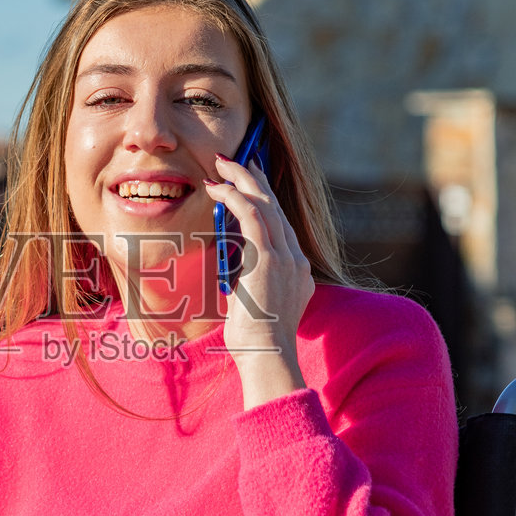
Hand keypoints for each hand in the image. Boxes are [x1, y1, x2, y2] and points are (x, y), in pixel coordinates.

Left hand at [204, 155, 314, 408]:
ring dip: (242, 179)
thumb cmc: (257, 343)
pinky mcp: (269, 257)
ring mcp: (286, 256)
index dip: (263, 200)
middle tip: (238, 160)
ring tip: (223, 163)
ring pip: (264, 203)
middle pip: (276, 207)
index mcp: (297, 271)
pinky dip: (234, 196)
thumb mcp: (257, 309)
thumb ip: (251, 287)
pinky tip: (218, 187)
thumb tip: (235, 276)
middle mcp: (296, 258)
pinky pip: (251, 214)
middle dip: (255, 180)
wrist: (268, 355)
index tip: (249, 184)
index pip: (280, 225)